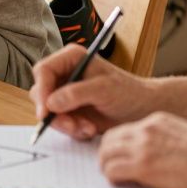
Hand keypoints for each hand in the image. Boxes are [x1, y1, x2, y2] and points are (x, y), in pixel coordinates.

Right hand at [29, 44, 153, 139]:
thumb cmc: (130, 93)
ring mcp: (66, 92)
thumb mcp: (105, 89)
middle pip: (42, 92)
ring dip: (66, 124)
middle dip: (54, 112)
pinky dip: (73, 129)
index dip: (42, 91)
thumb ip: (77, 93)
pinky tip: (90, 129)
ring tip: (87, 128)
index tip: (46, 112)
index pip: (44, 71)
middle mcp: (65, 73)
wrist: (144, 110)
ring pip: (49, 111)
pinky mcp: (70, 110)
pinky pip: (59, 122)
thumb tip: (51, 103)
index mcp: (71, 58)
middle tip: (71, 126)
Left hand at [99, 112, 186, 187]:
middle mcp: (146, 129)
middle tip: (108, 165)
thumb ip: (167, 142)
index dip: (119, 143)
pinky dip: (112, 177)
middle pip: (109, 138)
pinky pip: (112, 170)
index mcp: (157, 121)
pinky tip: (119, 183)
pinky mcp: (141, 165)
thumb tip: (158, 156)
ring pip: (105, 153)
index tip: (119, 154)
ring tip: (112, 176)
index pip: (125, 129)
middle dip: (106, 152)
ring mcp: (142, 146)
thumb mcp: (186, 139)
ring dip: (106, 165)